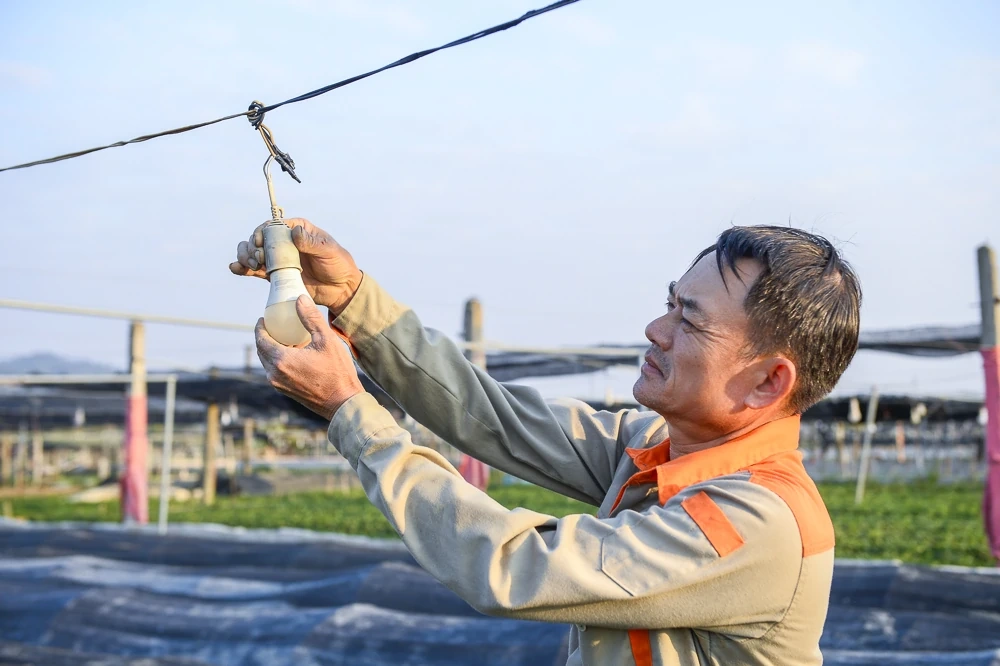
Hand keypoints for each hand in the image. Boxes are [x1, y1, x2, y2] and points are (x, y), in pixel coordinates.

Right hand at [230, 218, 362, 315]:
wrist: (341, 288)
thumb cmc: (339, 264)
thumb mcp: (329, 250)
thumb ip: (312, 242)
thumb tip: (294, 232)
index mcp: (296, 229)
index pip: (272, 225)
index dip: (261, 232)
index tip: (259, 243)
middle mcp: (284, 242)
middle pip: (258, 238)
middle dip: (251, 246)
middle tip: (258, 259)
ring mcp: (278, 259)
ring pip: (253, 252)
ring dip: (246, 256)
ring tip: (252, 265)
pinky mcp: (275, 275)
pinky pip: (255, 270)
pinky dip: (243, 268)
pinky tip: (236, 269)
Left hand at [255, 294, 364, 419]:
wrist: (342, 403)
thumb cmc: (337, 372)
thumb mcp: (327, 340)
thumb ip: (311, 318)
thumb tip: (300, 298)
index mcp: (281, 360)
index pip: (261, 339)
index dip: (260, 327)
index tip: (263, 318)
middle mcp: (275, 374)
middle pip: (261, 351)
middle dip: (263, 337)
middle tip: (272, 325)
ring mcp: (279, 385)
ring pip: (267, 362)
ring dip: (271, 349)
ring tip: (283, 338)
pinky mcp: (285, 391)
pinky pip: (275, 371)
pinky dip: (278, 360)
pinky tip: (292, 353)